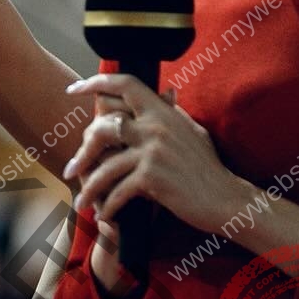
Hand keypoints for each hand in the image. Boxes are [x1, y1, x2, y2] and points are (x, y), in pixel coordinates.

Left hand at [63, 74, 246, 233]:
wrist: (227, 199)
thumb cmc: (208, 167)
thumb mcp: (192, 132)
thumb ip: (174, 112)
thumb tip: (166, 90)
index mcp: (162, 111)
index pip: (125, 84)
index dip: (95, 83)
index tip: (74, 89)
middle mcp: (155, 126)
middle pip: (101, 128)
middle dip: (82, 152)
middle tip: (72, 170)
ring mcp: (152, 151)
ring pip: (104, 165)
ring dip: (89, 188)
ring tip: (81, 202)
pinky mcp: (152, 177)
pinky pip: (117, 190)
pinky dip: (108, 206)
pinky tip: (103, 215)